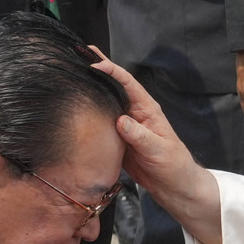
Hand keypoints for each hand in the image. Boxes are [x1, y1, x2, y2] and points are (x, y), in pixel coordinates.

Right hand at [91, 50, 223, 243]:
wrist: (174, 187)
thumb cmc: (173, 165)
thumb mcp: (158, 150)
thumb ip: (140, 135)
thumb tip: (120, 120)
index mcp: (147, 109)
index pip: (128, 83)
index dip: (112, 71)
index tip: (95, 63)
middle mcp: (133, 114)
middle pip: (112, 88)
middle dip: (96, 71)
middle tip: (76, 55)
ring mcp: (124, 127)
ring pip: (104, 105)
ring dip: (89, 92)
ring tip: (69, 76)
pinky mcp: (116, 141)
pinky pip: (100, 126)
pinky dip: (88, 117)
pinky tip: (73, 110)